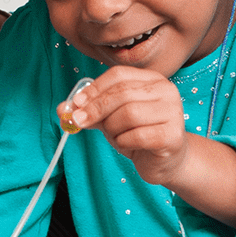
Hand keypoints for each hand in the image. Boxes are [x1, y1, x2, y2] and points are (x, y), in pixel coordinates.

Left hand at [57, 66, 187, 185]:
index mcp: (151, 79)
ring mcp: (173, 111)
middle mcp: (166, 90)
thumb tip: (63, 108)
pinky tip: (126, 145)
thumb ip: (90, 111)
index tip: (76, 103)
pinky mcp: (173, 135)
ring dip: (112, 128)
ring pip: (129, 114)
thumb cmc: (138, 135)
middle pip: (122, 93)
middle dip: (95, 108)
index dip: (94, 88)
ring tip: (114, 136)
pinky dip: (123, 142)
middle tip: (79, 121)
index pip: (118, 75)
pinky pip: (138, 136)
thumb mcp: (111, 119)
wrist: (165, 161)